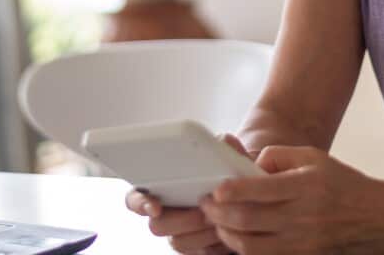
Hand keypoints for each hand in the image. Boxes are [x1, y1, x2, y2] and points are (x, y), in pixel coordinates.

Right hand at [125, 133, 250, 253]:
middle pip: (156, 225)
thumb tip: (223, 141)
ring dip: (200, 233)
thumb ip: (224, 146)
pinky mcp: (195, 249)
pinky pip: (198, 253)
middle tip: (203, 211)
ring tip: (220, 220)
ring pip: (178, 242)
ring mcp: (178, 233)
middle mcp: (164, 214)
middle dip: (182, 219)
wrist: (249, 196)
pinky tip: (225, 233)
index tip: (156, 206)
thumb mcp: (229, 156)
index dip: (141, 203)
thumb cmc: (230, 173)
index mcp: (159, 188)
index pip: (134, 198)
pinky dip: (212, 245)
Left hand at [198, 146, 383, 254]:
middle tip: (206, 205)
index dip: (232, 191)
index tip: (215, 190)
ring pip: (251, 245)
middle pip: (248, 221)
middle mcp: (302, 217)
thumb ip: (278, 156)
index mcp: (304, 187)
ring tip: (218, 222)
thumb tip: (250, 168)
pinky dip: (245, 249)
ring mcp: (302, 242)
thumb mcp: (314, 157)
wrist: (378, 218)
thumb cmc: (343, 183)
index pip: (259, 191)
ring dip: (227, 235)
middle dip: (219, 214)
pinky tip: (237, 238)